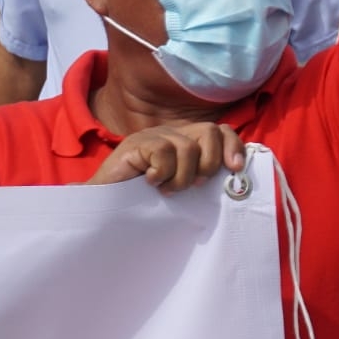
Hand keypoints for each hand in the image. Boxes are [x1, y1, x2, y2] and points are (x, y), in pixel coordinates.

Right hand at [85, 122, 245, 194]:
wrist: (103, 207)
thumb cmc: (145, 202)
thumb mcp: (181, 188)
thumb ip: (202, 177)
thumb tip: (235, 175)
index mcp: (185, 142)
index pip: (219, 131)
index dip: (232, 146)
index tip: (235, 169)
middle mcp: (172, 134)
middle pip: (209, 132)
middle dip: (209, 163)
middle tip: (192, 186)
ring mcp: (153, 136)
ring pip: (189, 147)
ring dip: (182, 176)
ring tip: (166, 190)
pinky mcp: (136, 143)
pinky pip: (164, 151)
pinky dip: (162, 172)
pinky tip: (150, 182)